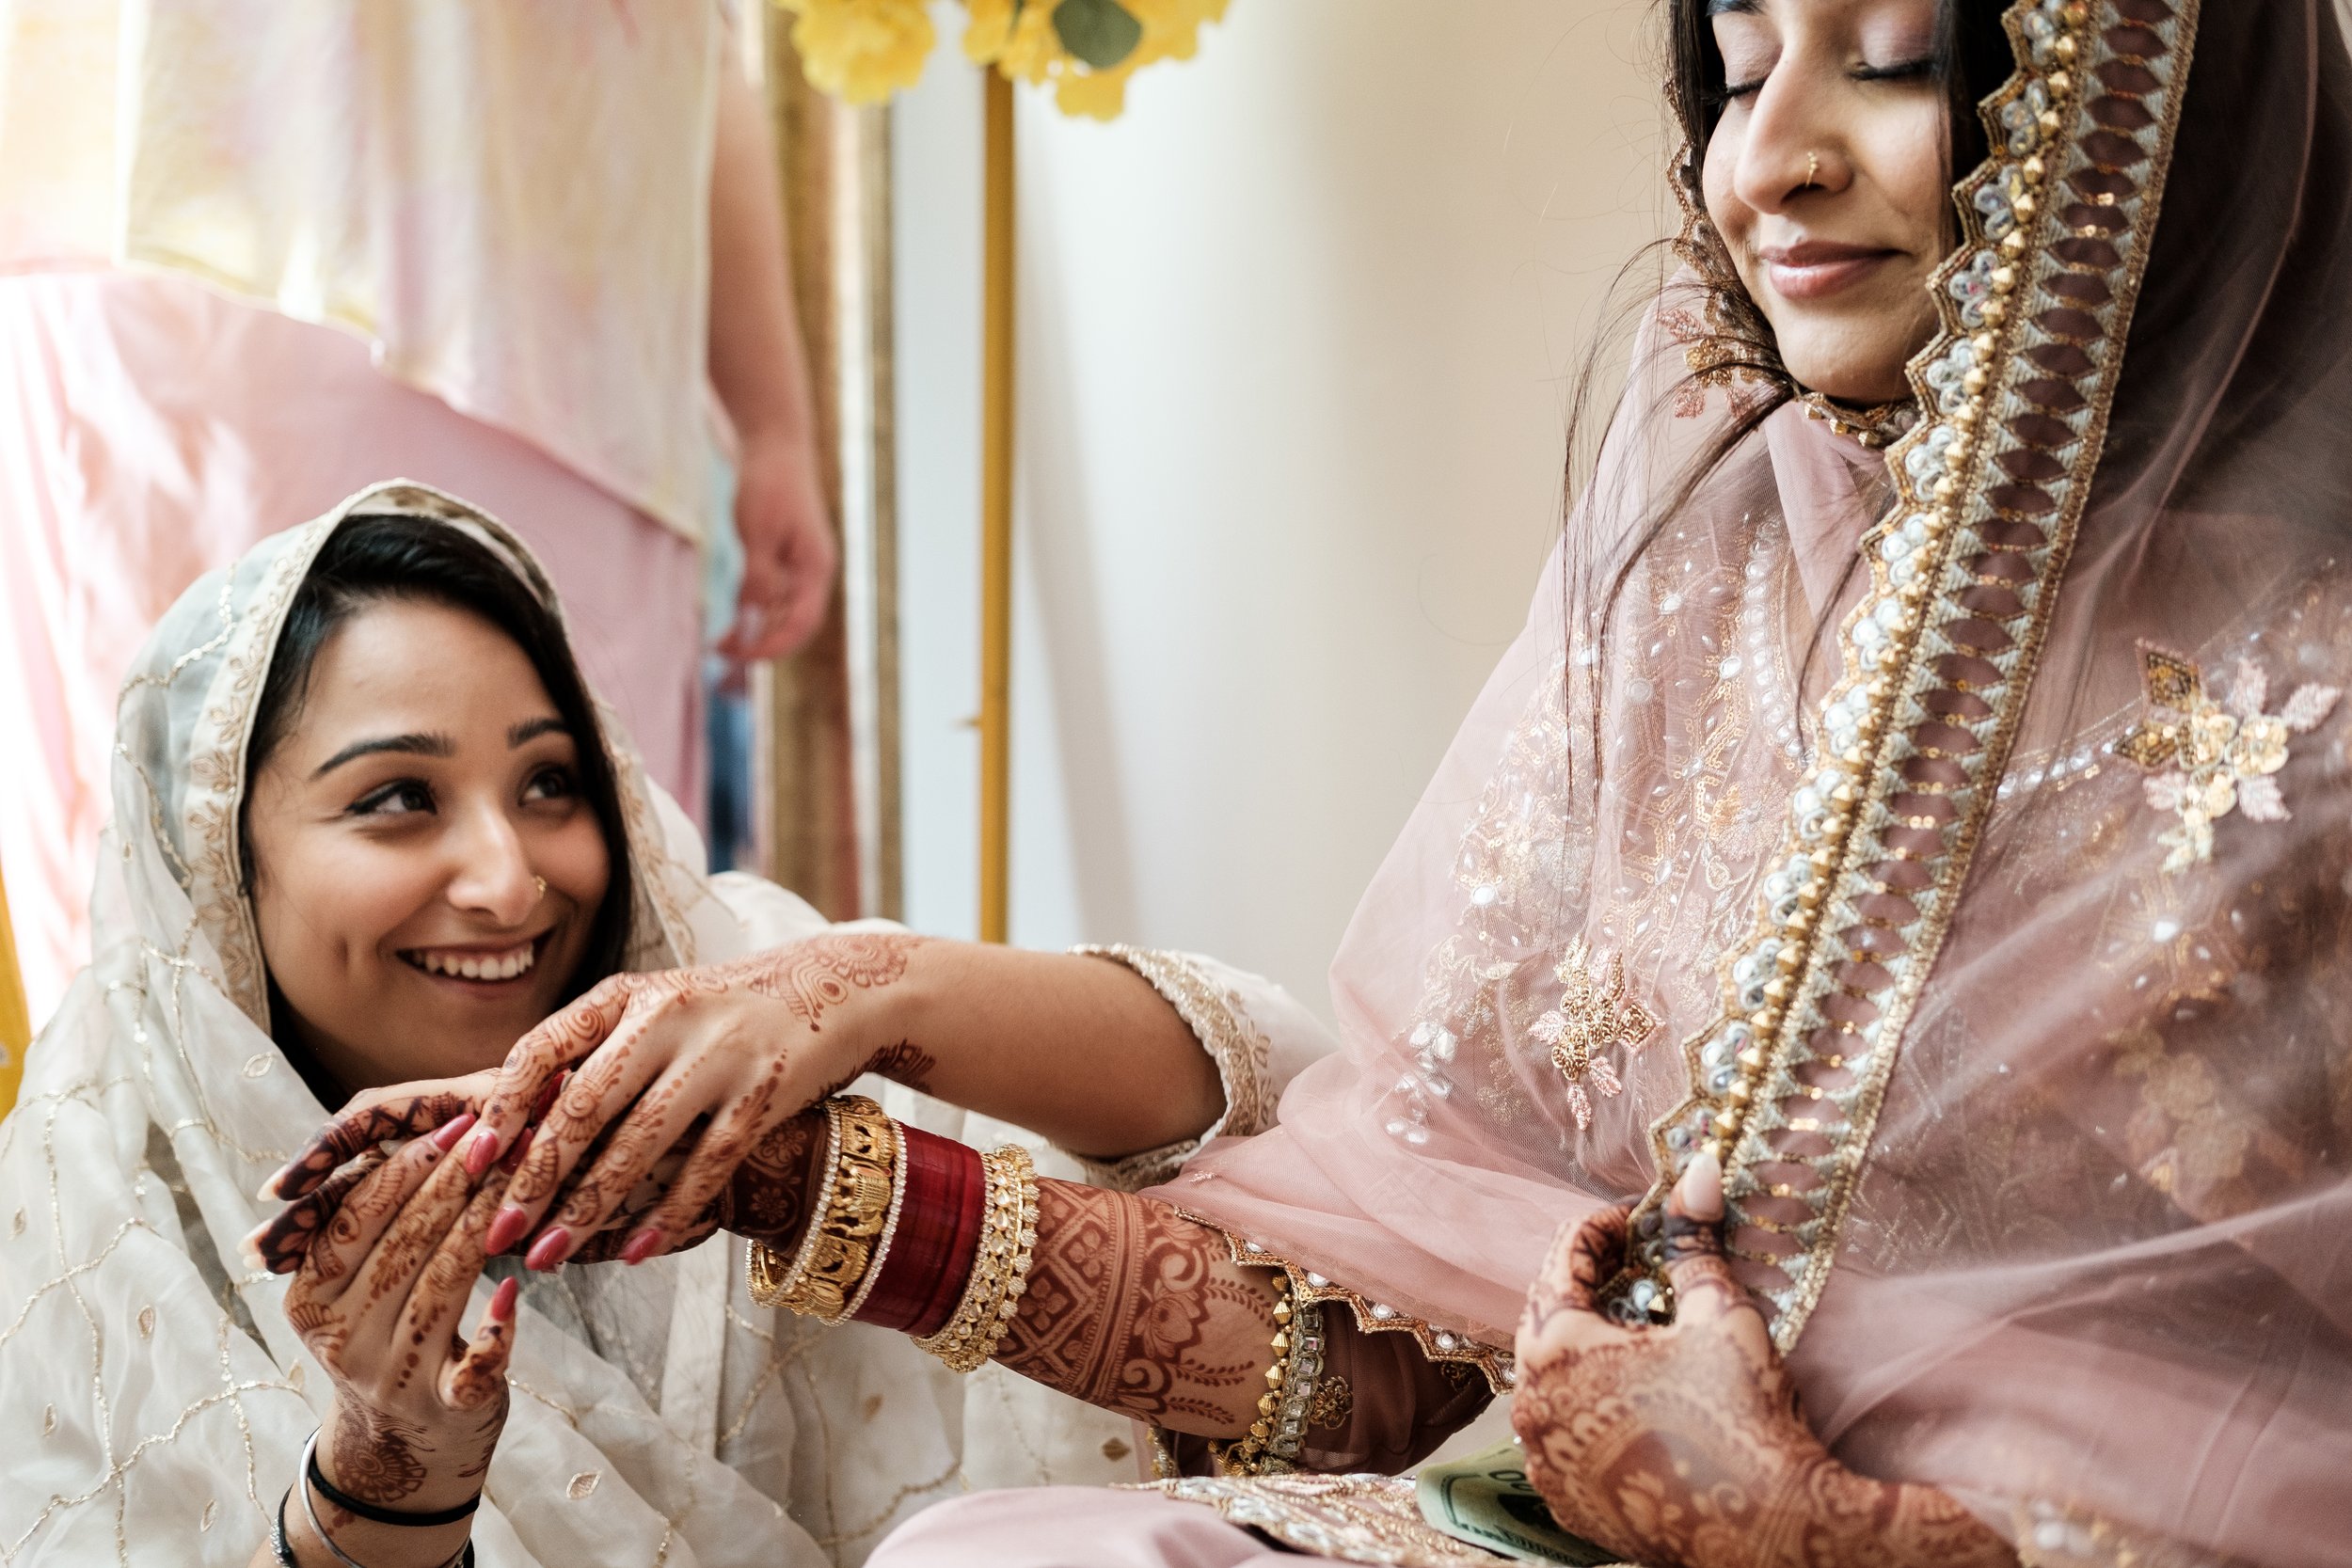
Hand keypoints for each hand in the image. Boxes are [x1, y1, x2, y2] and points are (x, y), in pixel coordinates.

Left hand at [268, 934, 925, 1271]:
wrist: (832, 988)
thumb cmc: (720, 1013)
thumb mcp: (652, 1011)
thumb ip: (592, 1057)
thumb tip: (507, 1132)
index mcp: (624, 995)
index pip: (543, 1049)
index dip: (501, 1108)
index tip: (469, 1161)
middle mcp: (666, 1016)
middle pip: (584, 1105)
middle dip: (534, 1178)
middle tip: (496, 1234)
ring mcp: (720, 1053)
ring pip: (640, 1141)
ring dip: (590, 1208)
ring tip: (550, 1256)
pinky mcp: (767, 1090)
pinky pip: (709, 1163)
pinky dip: (671, 1212)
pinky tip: (639, 1250)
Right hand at [275, 1116, 516, 1547]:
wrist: (401, 1449)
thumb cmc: (388, 1335)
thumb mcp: (354, 1286)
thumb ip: (362, 1222)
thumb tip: (390, 1126)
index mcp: (310, 1297)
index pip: (357, 1217)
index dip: (409, 1166)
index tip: (458, 1124)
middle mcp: (341, 1339)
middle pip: (403, 1244)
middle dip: (458, 1182)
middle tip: (506, 1134)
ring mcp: (392, 1377)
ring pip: (441, 1286)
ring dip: (485, 1227)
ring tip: (524, 1180)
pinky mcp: (446, 1408)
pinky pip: (476, 1362)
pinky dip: (498, 1326)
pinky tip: (516, 1287)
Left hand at [718, 432, 834, 666]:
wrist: (776, 445)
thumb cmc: (769, 483)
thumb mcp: (757, 530)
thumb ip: (758, 574)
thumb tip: (755, 612)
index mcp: (816, 568)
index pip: (801, 624)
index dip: (773, 647)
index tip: (739, 656)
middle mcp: (813, 573)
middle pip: (794, 625)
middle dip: (761, 646)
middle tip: (722, 656)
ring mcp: (801, 566)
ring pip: (782, 613)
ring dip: (755, 632)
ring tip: (721, 645)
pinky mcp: (785, 557)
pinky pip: (772, 595)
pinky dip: (753, 611)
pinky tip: (731, 619)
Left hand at [1510, 1152, 2013, 1567]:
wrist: (1766, 1529)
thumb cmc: (1740, 1414)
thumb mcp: (1718, 1313)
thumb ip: (1693, 1241)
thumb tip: (1698, 1171)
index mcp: (1556, 1347)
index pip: (1561, 1261)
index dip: (1599, 1229)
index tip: (1634, 1220)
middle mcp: (1532, 1404)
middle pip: (1548, 1319)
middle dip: (1590, 1286)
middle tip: (1635, 1268)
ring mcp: (1544, 1460)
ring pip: (1552, 1381)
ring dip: (1586, 1350)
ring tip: (1637, 1334)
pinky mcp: (1567, 1502)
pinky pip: (1565, 1437)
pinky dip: (1589, 1409)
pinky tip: (1633, 1399)